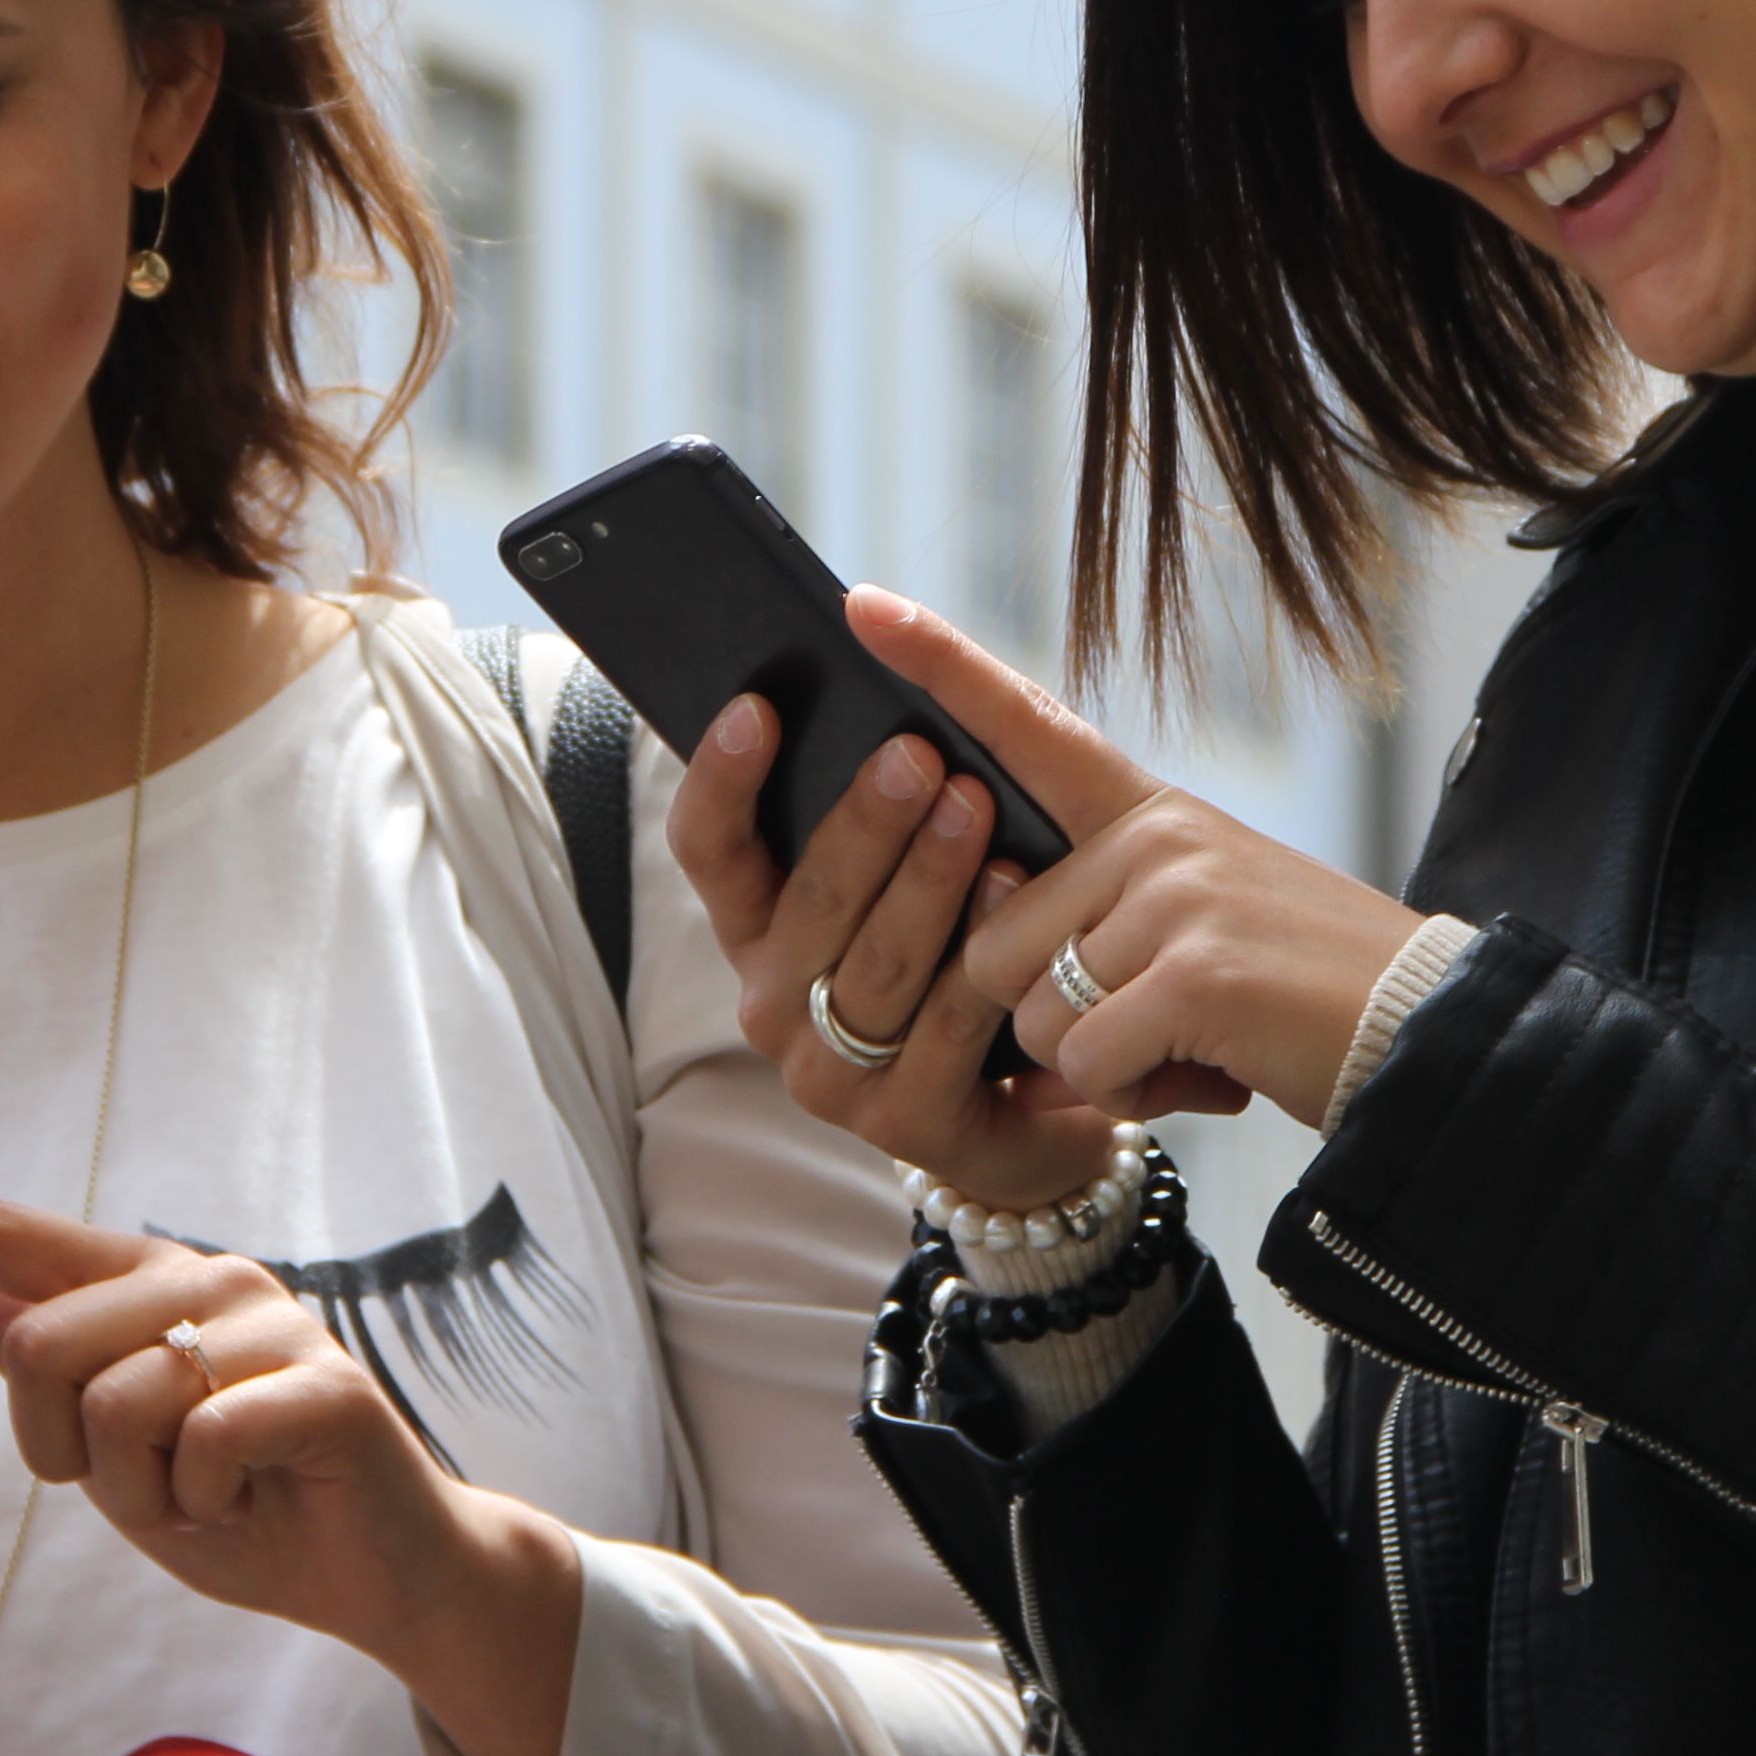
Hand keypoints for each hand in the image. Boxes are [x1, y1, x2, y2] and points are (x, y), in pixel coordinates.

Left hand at [0, 1198, 584, 1755]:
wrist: (385, 1572)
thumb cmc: (243, 1506)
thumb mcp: (116, 1445)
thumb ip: (48, 1367)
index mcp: (147, 1279)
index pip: (11, 1228)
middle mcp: (207, 1278)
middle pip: (40, 1336)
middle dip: (55, 1447)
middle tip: (132, 1486)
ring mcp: (273, 1323)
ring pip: (113, 1396)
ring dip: (136, 1487)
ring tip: (197, 1496)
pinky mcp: (325, 1384)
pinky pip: (198, 1438)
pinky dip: (200, 1501)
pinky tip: (240, 1503)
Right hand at [664, 632, 1193, 1214]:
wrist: (1046, 1092)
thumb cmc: (971, 947)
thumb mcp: (913, 865)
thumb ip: (884, 786)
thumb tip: (872, 631)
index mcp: (760, 927)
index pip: (708, 849)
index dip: (720, 779)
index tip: (755, 705)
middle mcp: (773, 1001)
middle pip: (808, 901)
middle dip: (862, 822)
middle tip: (914, 749)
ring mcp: (831, 1071)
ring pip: (875, 961)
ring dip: (926, 880)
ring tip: (974, 804)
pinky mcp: (904, 1123)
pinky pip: (942, 1027)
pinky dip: (979, 954)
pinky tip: (1015, 894)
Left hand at [837, 590, 1428, 1126]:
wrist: (1423, 1033)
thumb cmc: (1292, 993)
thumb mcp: (1195, 924)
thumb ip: (1097, 921)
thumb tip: (999, 978)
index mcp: (1148, 813)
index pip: (1029, 725)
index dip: (941, 665)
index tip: (864, 605)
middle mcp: (1154, 837)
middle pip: (992, 941)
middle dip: (1048, 1016)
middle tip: (1150, 1028)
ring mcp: (1174, 897)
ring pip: (1031, 1008)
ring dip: (1093, 1062)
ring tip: (1185, 1048)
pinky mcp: (1191, 972)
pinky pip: (1084, 1057)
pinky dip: (1129, 1094)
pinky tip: (1200, 1073)